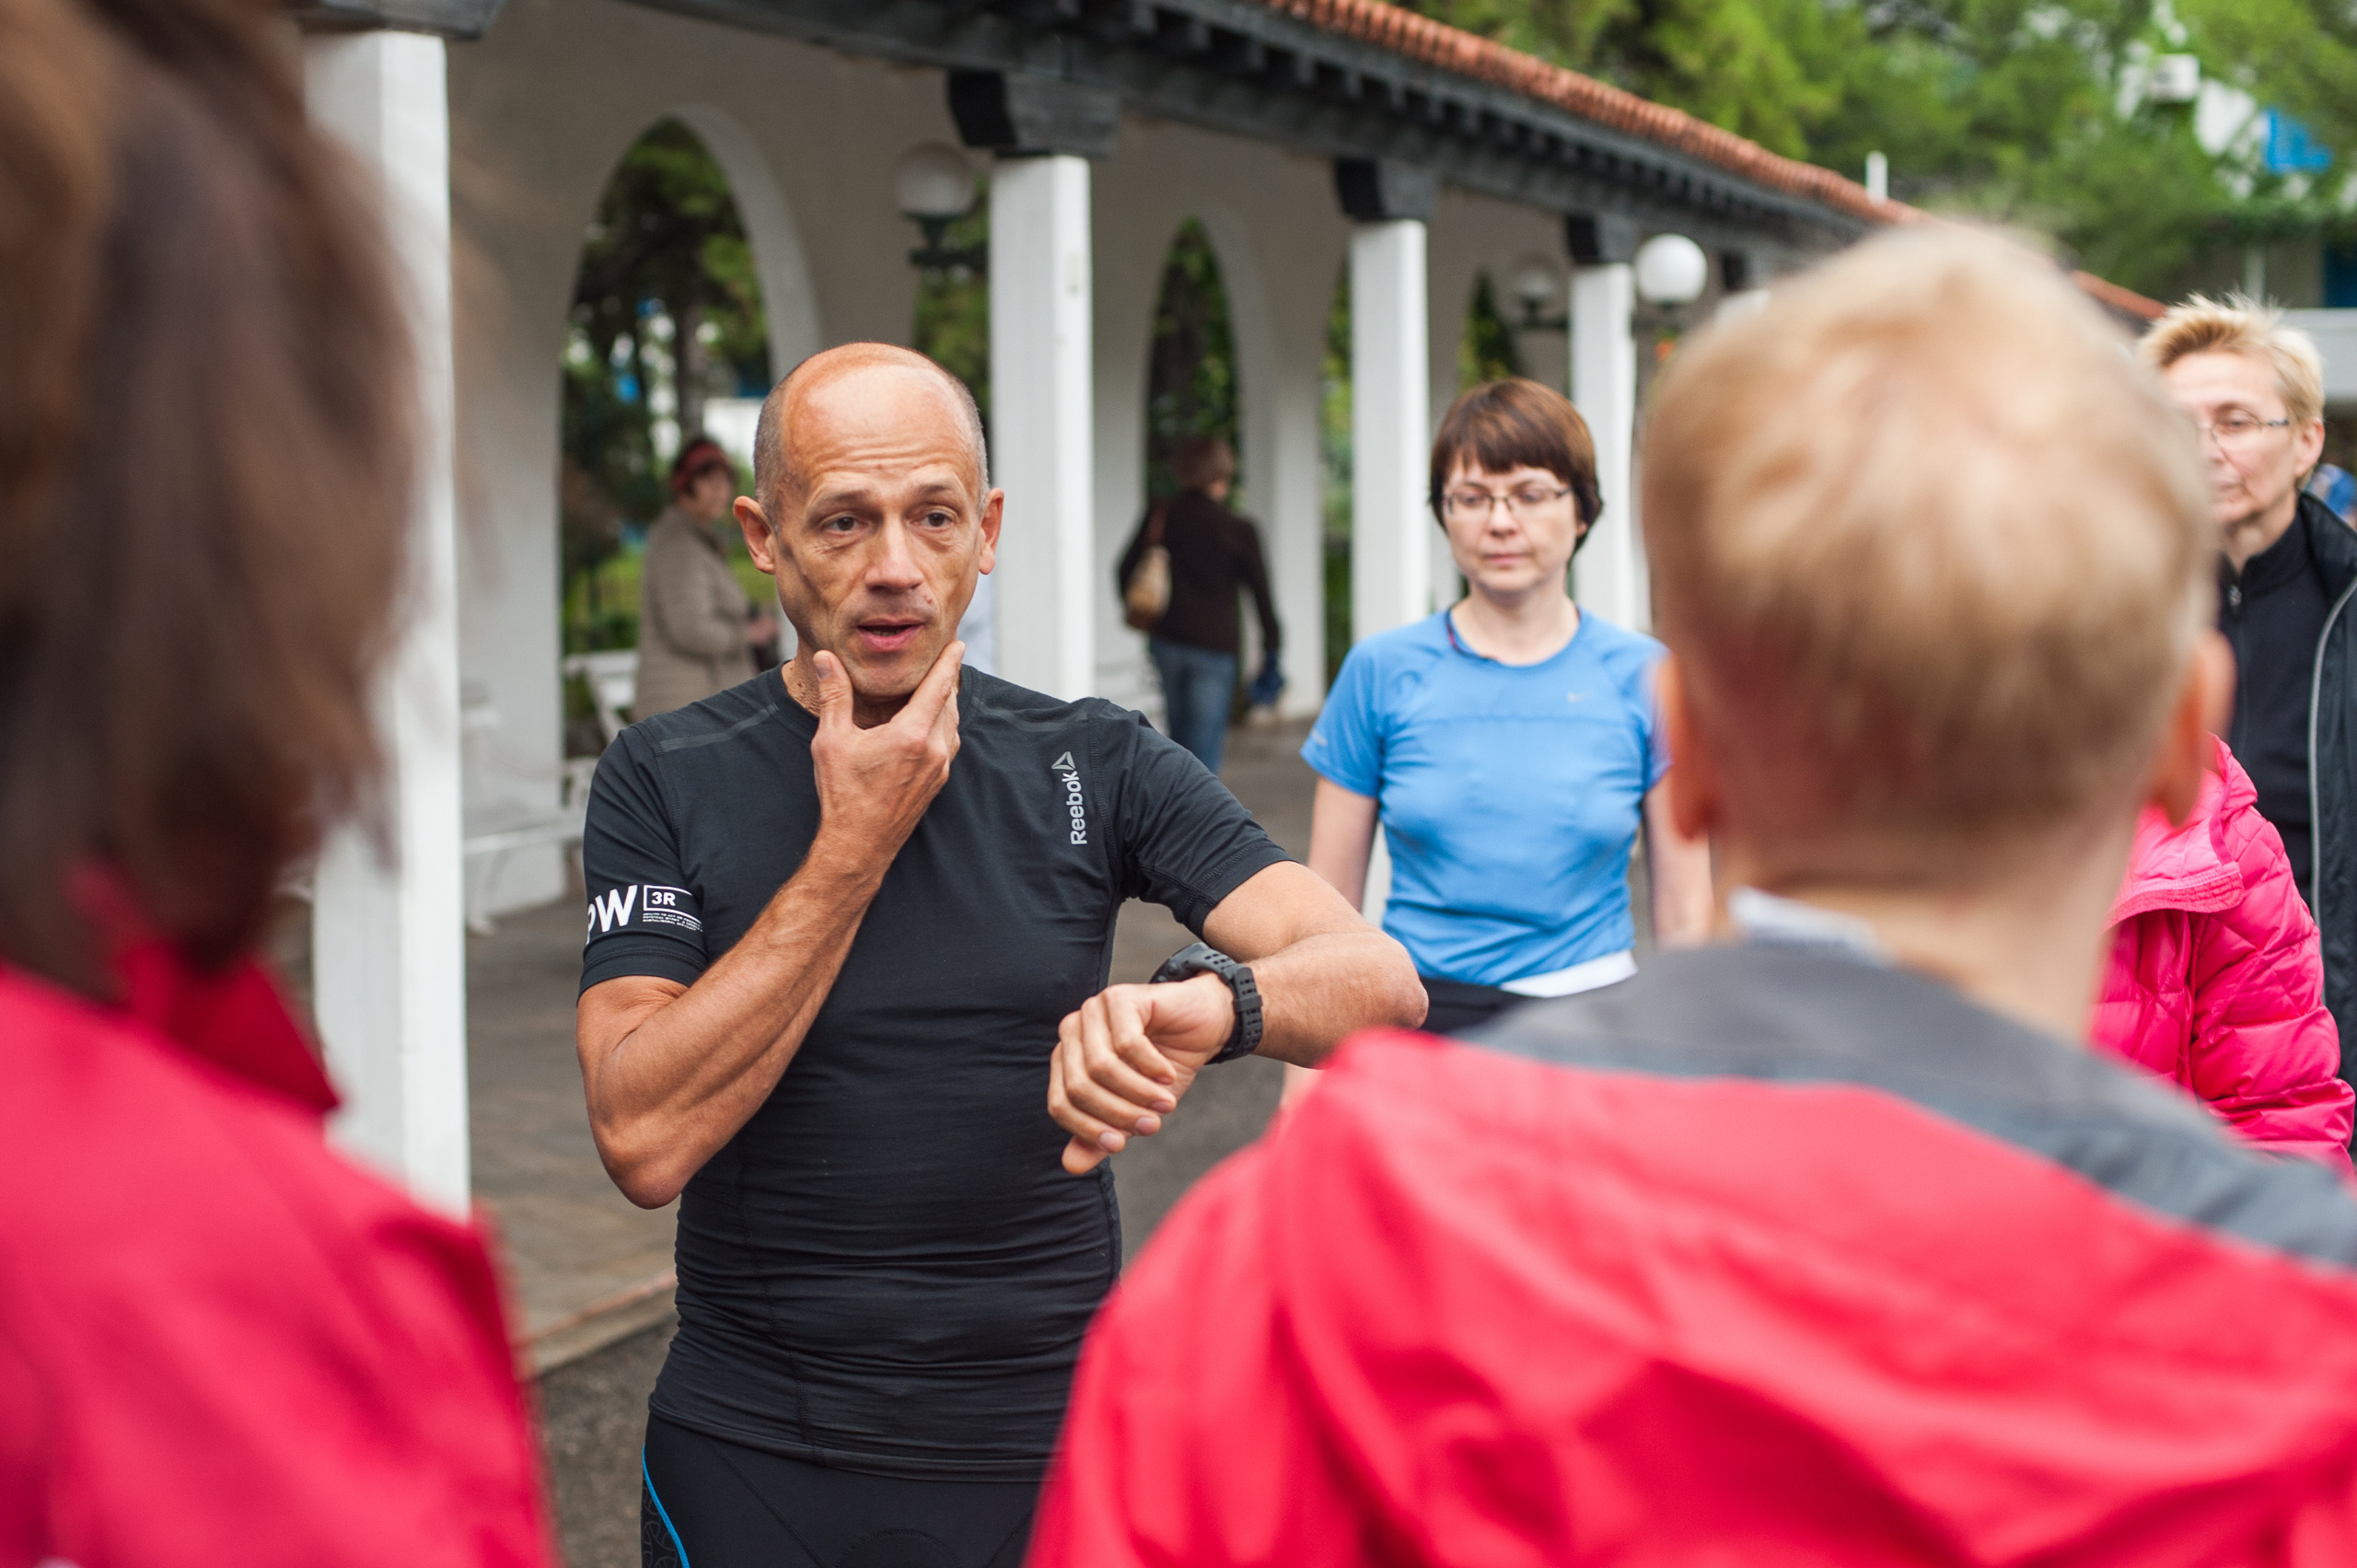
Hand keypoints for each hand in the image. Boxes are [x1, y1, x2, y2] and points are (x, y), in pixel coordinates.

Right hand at [807, 642, 961, 864]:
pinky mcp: (937, 783)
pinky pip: (949, 743)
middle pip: (949, 703)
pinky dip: (944, 724)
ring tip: (940, 686)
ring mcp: (940, 769)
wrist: (858, 845)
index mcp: (912, 735)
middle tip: (946, 657)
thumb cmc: (843, 794)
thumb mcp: (832, 740)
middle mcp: (934, 750)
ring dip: (947, 702)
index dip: (948, 662)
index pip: (939, 687)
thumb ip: (835, 695)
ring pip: (952, 724)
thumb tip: (827, 658)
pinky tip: (932, 722)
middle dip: (947, 679)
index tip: (958, 643)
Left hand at [1049, 973, 1234, 1174]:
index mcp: (1066, 1060)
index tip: (1120, 1145)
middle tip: (1152, 1126)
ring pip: (1102, 1066)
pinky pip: (1127, 1043)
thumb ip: (1101, 1136)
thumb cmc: (1163, 1069)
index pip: (1060, 1105)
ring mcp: (1093, 1010)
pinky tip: (1168, 1074)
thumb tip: (1071, 1166)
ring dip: (1138, 1092)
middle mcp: (1072, 1033)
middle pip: (1079, 1087)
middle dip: (1117, 1113)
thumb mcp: (1134, 1110)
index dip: (1087, 1129)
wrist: (1203, 1026)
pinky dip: (1150, 1067)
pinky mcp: (1120, 997)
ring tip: (1166, 1104)